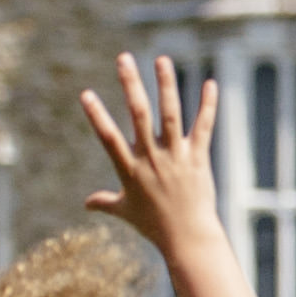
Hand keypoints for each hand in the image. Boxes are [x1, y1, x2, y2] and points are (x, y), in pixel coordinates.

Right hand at [79, 53, 220, 259]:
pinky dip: (208, 105)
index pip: (108, 137)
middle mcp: (151, 158)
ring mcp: (176, 156)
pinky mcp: (198, 158)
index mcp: (130, 168)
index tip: (85, 94)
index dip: (96, 115)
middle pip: (138, 114)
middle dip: (131, 84)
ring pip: (170, 114)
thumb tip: (87, 203)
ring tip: (162, 60)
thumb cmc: (154, 225)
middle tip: (124, 58)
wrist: (188, 238)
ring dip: (167, 85)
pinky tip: (210, 83)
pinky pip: (203, 127)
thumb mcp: (126, 212)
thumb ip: (105, 202)